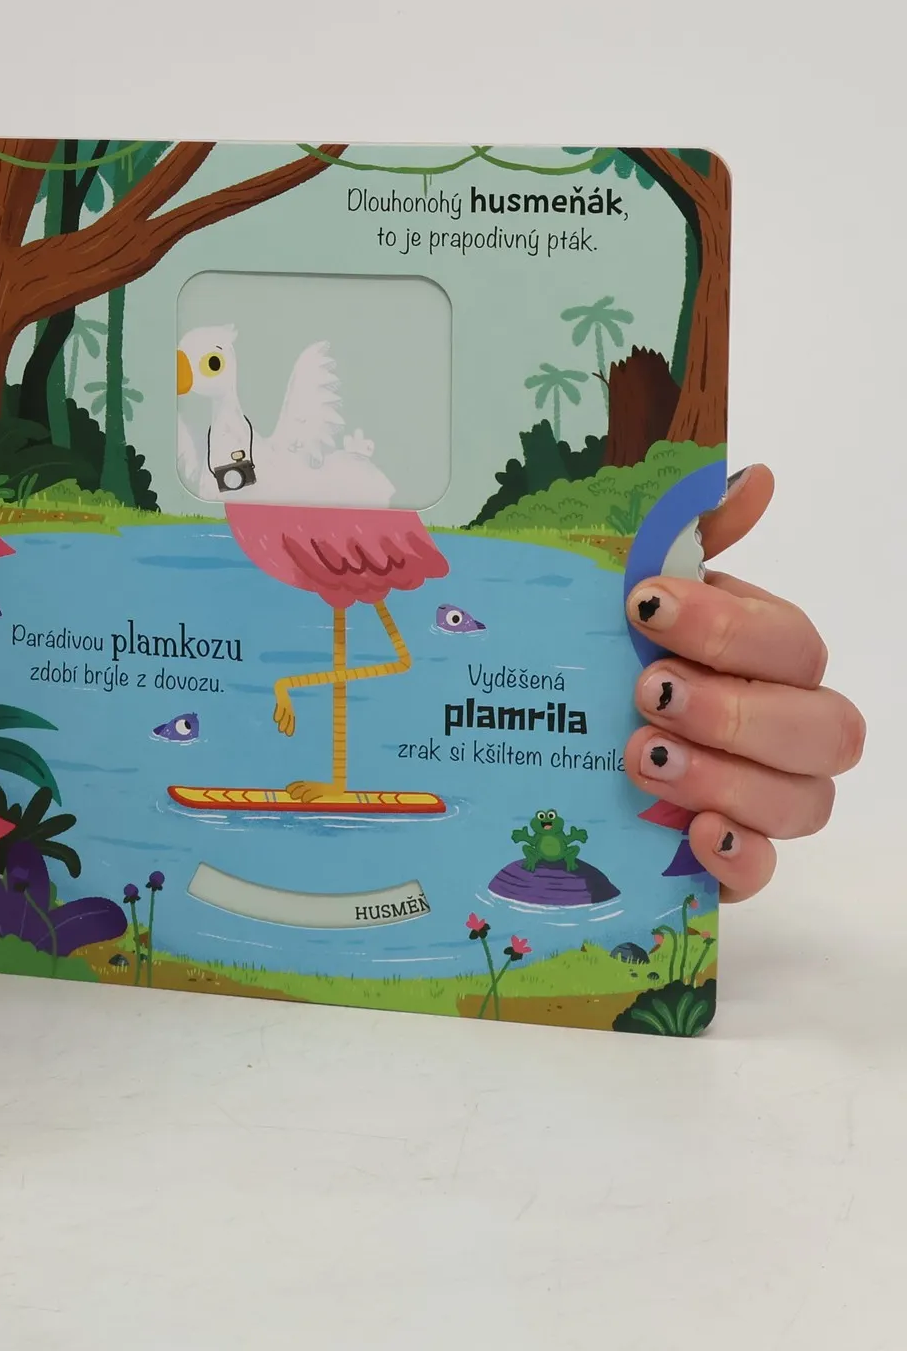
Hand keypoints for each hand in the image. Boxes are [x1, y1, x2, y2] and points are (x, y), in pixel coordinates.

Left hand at [625, 465, 863, 900]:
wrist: (528, 734)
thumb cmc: (593, 649)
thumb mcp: (619, 582)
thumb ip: (689, 532)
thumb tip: (757, 477)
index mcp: (759, 654)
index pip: (792, 643)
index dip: (729, 627)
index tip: (644, 607)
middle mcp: (779, 727)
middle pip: (822, 729)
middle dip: (735, 710)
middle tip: (646, 693)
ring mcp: (759, 799)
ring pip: (803, 802)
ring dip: (726, 778)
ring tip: (638, 755)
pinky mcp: (724, 862)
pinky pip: (764, 873)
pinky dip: (738, 858)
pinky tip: (693, 835)